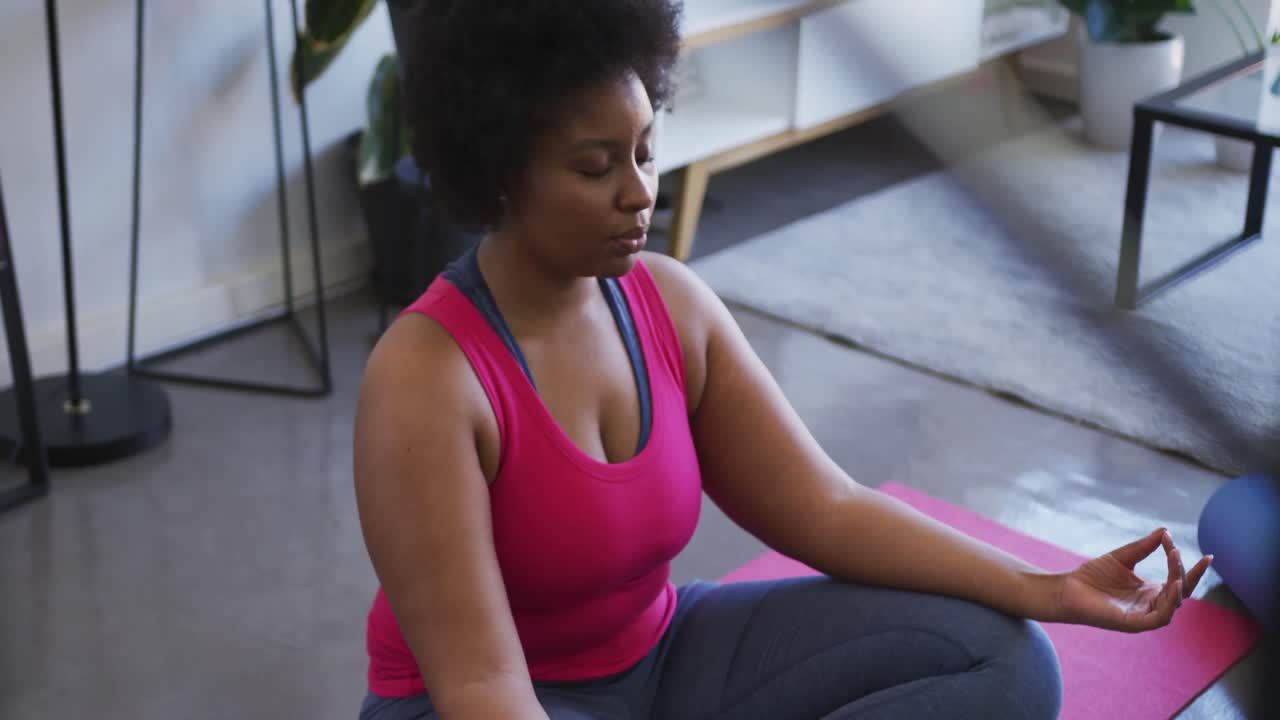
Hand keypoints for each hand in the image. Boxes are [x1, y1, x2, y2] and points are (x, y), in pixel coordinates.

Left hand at [1054, 528, 1211, 631]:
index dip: (1192, 569)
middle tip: (1178, 551)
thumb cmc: (1092, 576)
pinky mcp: (1134, 623)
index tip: (1204, 553)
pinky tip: (1172, 584)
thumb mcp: (1122, 557)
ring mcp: (1144, 616)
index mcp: (1151, 591)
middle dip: (1185, 572)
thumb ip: (1143, 547)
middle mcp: (1151, 605)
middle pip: (1181, 591)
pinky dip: (1170, 603)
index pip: (1180, 581)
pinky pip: (1160, 617)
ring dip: (1178, 583)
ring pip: (1173, 604)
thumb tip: (1165, 531)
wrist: (1066, 589)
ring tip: (1174, 561)